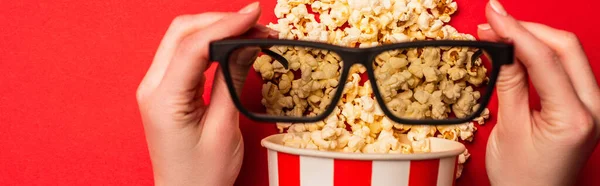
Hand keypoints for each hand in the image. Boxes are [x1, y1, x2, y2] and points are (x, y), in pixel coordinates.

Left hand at [135, 2, 274, 185]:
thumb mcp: (223, 129)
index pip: (193, 45)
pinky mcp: (167, 90)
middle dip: (222, 20)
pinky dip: (212, 43)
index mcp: (163, 99)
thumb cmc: (201, 175)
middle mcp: (153, 87)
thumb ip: (232, 82)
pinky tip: (234, 43)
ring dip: (218, 29)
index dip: (226, 24)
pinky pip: (187, 54)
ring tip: (252, 31)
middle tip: (257, 22)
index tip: (254, 15)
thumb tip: (246, 46)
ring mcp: (157, 87)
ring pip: (184, 38)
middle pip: (183, 32)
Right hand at [478, 1, 599, 185]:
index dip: (516, 32)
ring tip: (499, 34)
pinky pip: (566, 68)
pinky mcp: (585, 105)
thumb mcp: (509, 130)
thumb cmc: (522, 178)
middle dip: (527, 29)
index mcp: (575, 118)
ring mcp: (594, 106)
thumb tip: (501, 48)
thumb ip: (509, 84)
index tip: (493, 16)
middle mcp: (595, 108)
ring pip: (567, 53)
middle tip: (493, 21)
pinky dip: (540, 54)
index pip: (546, 60)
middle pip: (565, 47)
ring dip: (533, 39)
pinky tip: (517, 50)